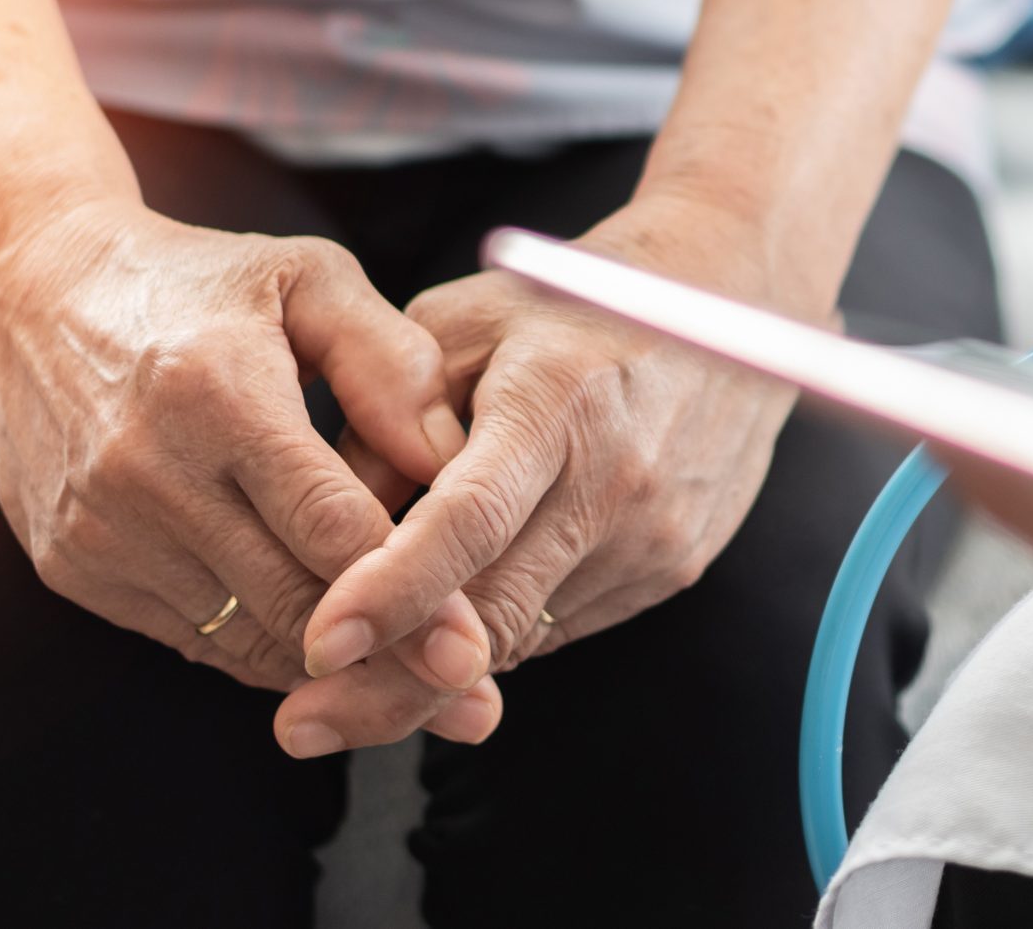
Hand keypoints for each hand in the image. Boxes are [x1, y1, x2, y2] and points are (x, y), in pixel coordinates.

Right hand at [0, 200, 502, 748]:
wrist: (28, 295)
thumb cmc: (199, 286)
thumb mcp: (308, 279)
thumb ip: (391, 364)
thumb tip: (451, 462)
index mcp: (216, 391)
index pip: (329, 526)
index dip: (411, 595)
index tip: (473, 644)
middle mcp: (147, 472)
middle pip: (293, 602)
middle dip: (390, 657)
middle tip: (469, 696)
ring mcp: (101, 531)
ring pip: (245, 639)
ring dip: (333, 670)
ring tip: (416, 686)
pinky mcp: (72, 569)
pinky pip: (194, 640)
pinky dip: (265, 651)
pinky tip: (328, 649)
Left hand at [279, 193, 800, 752]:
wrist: (732, 307)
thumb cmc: (568, 309)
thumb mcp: (458, 326)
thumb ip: (384, 422)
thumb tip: (323, 534)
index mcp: (556, 401)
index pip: (469, 519)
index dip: (393, 590)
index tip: (319, 646)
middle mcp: (615, 480)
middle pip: (489, 616)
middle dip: (388, 684)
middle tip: (301, 724)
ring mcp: (652, 537)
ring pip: (518, 637)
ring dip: (434, 669)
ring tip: (352, 681)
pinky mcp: (673, 569)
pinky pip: (557, 625)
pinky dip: (495, 635)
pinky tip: (448, 622)